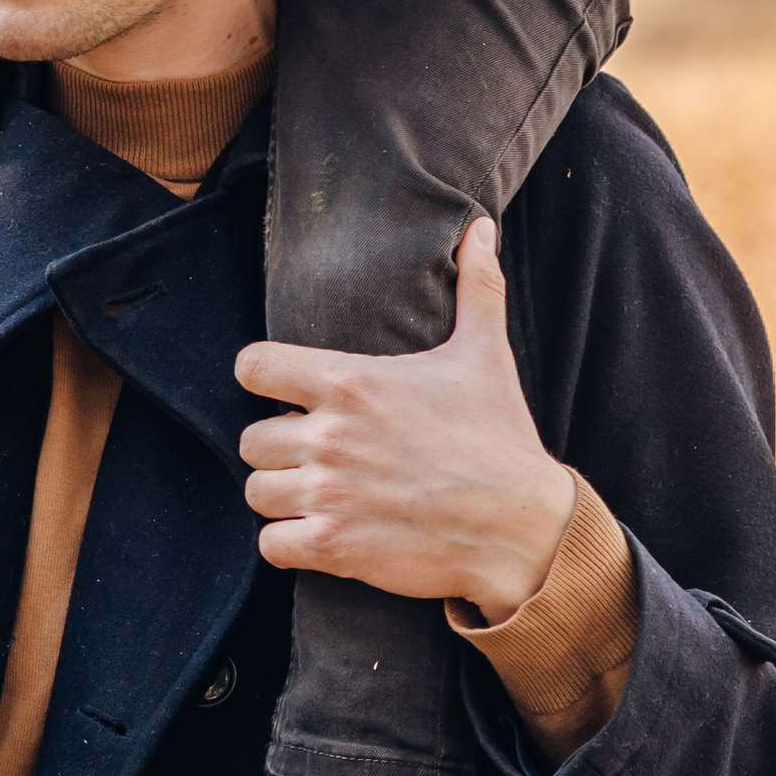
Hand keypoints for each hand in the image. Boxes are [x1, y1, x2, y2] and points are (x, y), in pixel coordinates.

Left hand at [233, 220, 576, 622]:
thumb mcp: (485, 355)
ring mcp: (330, 494)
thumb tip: (481, 227)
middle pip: (250, 438)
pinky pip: (271, 545)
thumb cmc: (500, 439)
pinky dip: (289, 544)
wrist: (525, 529)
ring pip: (256, 492)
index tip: (288, 392)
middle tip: (316, 454)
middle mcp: (331, 436)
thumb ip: (475, 286)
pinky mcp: (335, 548)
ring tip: (318, 494)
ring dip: (281, 496)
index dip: (264, 380)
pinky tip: (321, 534)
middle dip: (278, 447)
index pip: (252, 367)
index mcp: (352, 382)